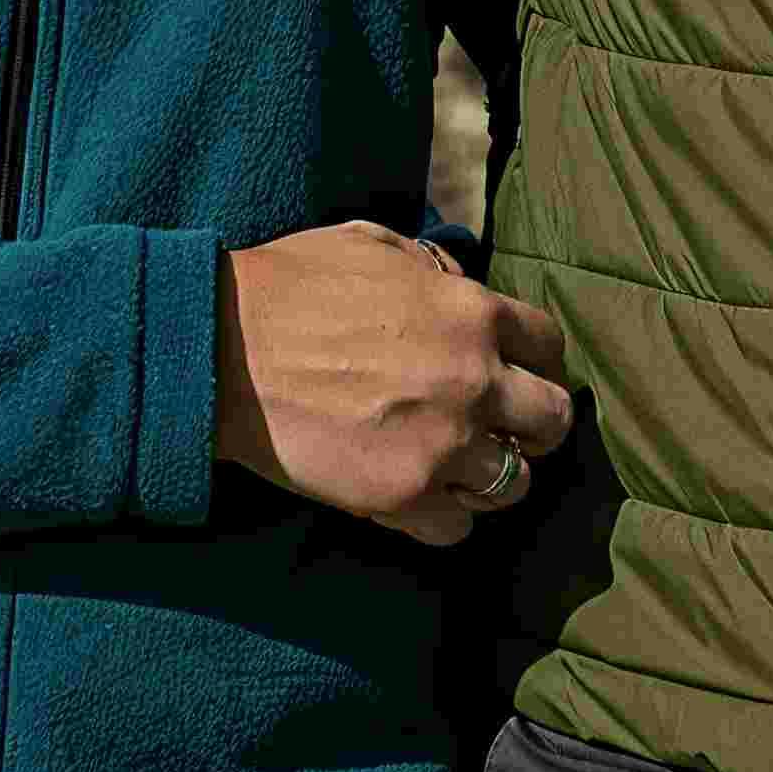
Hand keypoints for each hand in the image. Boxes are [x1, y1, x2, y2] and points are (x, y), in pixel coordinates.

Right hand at [213, 224, 574, 548]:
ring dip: (490, 474)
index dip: (535, 360)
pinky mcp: (402, 497)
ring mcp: (442, 446)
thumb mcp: (372, 245)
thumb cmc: (287, 287)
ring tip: (455, 464)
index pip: (549, 346)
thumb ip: (433, 269)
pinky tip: (415, 493)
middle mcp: (473, 382)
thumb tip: (459, 286)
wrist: (219, 351)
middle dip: (532, 422)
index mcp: (471, 313)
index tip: (516, 370)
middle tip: (501, 425)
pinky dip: (443, 515)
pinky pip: (458, 526)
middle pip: (552, 420)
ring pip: (515, 483)